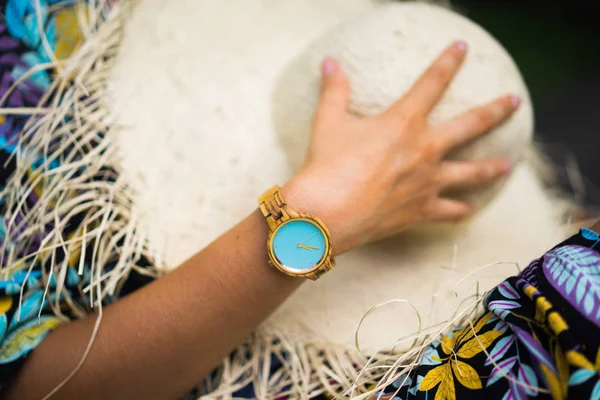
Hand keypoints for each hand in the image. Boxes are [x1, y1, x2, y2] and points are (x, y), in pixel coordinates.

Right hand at [282, 41, 518, 254]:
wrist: (327, 213)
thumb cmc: (327, 165)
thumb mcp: (327, 122)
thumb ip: (334, 90)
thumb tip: (330, 63)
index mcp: (404, 122)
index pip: (432, 82)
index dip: (448, 61)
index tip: (462, 48)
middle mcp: (425, 150)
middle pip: (471, 125)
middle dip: (496, 110)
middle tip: (514, 101)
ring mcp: (428, 182)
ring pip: (471, 173)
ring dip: (490, 167)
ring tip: (506, 165)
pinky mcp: (421, 210)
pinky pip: (450, 211)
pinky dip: (461, 210)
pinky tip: (470, 210)